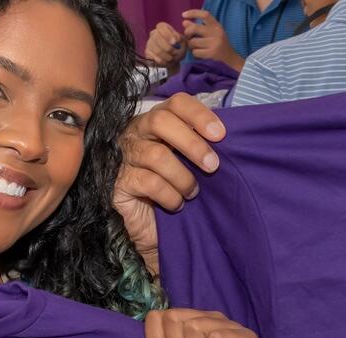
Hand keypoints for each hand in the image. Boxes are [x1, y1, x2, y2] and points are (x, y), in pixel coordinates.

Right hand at [114, 93, 225, 274]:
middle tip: (212, 166)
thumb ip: (203, 144)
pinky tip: (177, 204)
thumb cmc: (176, 187)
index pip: (176, 102)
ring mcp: (125, 157)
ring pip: (156, 155)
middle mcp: (137, 133)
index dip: (199, 115)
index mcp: (157, 121)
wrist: (154, 227)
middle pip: (160, 120)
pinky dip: (170, 196)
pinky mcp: (119, 183)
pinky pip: (148, 183)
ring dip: (183, 177)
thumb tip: (227, 137)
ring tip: (193, 192)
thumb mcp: (190, 163)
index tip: (220, 135)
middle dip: (192, 143)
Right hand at [145, 22, 186, 67]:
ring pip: (156, 49)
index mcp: (162, 28)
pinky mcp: (147, 52)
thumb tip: (177, 39)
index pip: (161, 26)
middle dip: (168, 47)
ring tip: (172, 59)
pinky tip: (166, 62)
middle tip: (175, 53)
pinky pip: (153, 57)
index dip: (168, 34)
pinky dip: (162, 61)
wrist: (172, 60)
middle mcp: (154, 33)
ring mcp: (149, 42)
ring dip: (166, 56)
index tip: (175, 42)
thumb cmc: (178, 48)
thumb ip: (181, 39)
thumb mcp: (183, 43)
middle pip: (157, 38)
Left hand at [181, 10, 245, 69]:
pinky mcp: (212, 53)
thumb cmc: (216, 41)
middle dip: (187, 32)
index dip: (193, 13)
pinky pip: (195, 52)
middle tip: (188, 36)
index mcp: (216, 25)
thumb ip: (197, 26)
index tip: (184, 15)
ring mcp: (215, 43)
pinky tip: (199, 53)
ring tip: (195, 47)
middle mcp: (216, 33)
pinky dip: (194, 53)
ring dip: (190, 45)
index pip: (205, 15)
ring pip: (193, 42)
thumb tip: (184, 22)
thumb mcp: (210, 32)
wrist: (229, 55)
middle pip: (194, 28)